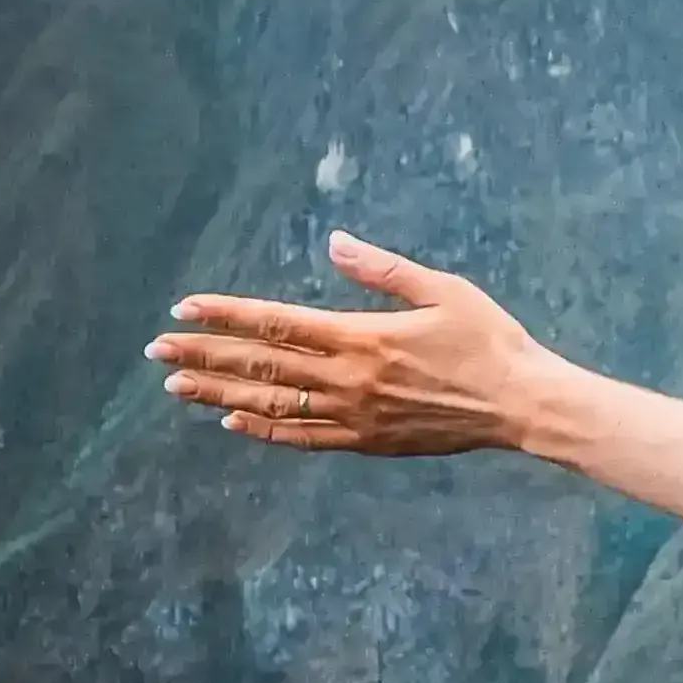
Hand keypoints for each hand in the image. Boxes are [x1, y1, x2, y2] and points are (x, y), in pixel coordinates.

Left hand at [149, 231, 566, 456]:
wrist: (524, 406)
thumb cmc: (491, 342)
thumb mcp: (445, 290)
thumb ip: (385, 270)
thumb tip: (336, 242)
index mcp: (363, 337)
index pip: (277, 322)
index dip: (226, 315)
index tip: (185, 308)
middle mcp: (350, 379)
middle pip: (262, 365)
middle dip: (205, 355)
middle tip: (157, 349)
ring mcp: (357, 415)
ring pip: (273, 404)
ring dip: (221, 392)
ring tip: (177, 386)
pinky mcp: (371, 441)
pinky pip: (306, 438)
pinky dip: (265, 430)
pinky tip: (233, 421)